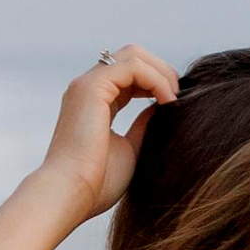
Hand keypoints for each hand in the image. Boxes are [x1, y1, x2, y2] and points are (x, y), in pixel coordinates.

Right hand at [35, 44, 178, 225]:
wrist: (71, 195)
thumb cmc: (97, 183)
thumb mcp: (130, 149)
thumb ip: (143, 125)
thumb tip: (162, 107)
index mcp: (95, 103)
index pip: (130, 77)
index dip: (157, 83)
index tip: (174, 105)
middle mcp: (88, 89)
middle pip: (132, 56)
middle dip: (161, 70)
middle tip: (178, 96)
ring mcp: (86, 85)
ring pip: (133, 55)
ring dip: (161, 72)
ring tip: (174, 99)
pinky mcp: (91, 87)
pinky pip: (133, 66)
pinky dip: (156, 79)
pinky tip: (167, 101)